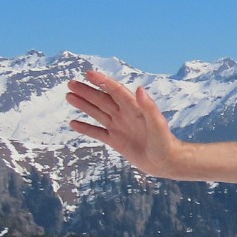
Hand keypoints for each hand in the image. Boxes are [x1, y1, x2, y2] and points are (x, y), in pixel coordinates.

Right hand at [66, 70, 181, 176]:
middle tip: (70, 82)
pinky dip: (86, 128)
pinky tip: (73, 123)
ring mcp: (119, 127)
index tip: (88, 74)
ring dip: (84, 104)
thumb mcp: (158, 124)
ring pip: (98, 113)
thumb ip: (149, 107)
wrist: (167, 162)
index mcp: (134, 108)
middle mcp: (125, 115)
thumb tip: (139, 89)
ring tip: (69, 95)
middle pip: (102, 100)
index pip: (116, 91)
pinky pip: (97, 133)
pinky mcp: (116, 141)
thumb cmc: (165, 142)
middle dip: (87, 91)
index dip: (103, 82)